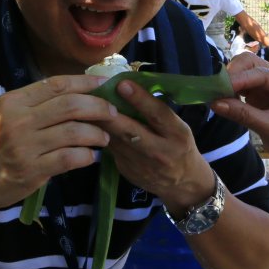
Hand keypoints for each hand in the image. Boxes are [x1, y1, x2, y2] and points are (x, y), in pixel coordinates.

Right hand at [0, 75, 113, 213]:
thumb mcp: (7, 114)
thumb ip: (36, 104)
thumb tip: (78, 91)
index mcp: (14, 101)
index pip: (56, 85)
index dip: (85, 82)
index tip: (106, 84)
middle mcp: (18, 120)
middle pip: (70, 106)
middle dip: (98, 107)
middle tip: (112, 113)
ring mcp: (25, 146)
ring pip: (74, 132)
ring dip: (96, 134)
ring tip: (103, 137)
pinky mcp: (32, 170)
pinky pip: (70, 158)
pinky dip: (86, 156)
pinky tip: (90, 156)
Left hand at [94, 78, 212, 213]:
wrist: (182, 184)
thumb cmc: (179, 146)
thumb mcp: (178, 127)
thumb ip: (158, 112)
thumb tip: (130, 88)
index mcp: (177, 135)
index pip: (157, 114)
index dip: (139, 99)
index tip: (122, 84)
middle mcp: (160, 151)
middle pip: (130, 131)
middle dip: (110, 113)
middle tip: (94, 95)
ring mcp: (141, 165)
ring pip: (115, 140)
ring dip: (99, 123)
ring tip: (86, 106)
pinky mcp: (127, 171)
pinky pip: (111, 149)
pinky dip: (101, 135)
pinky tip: (90, 124)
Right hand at [209, 52, 268, 183]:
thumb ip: (243, 115)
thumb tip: (215, 103)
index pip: (261, 73)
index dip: (239, 78)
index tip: (219, 87)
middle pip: (251, 64)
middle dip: (233, 73)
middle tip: (217, 89)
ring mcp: (268, 89)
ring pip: (244, 72)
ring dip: (230, 81)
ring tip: (217, 95)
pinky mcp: (259, 98)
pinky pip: (241, 87)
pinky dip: (230, 91)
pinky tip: (222, 100)